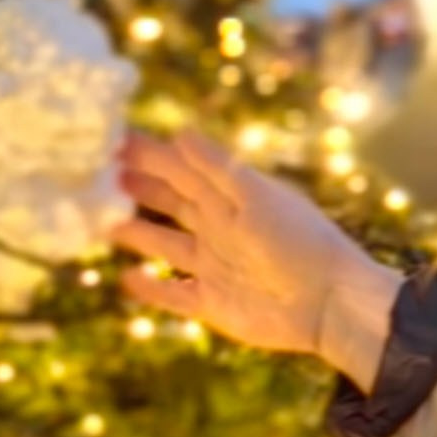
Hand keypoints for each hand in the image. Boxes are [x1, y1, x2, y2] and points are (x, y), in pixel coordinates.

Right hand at [112, 129, 399, 385]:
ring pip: (168, 245)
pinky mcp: (214, 305)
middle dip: (143, 188)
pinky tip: (127, 277)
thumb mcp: (258, 197)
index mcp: (234, 199)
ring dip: (140, 234)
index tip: (116, 141)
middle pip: (174, 203)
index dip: (153, 155)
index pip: (184, 170)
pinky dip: (152, 289)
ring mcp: (216, 267)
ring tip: (106, 221)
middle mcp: (222, 229)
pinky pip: (174, 295)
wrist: (330, 304)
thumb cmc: (300, 242)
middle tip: (105, 173)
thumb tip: (180, 132)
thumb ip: (219, 168)